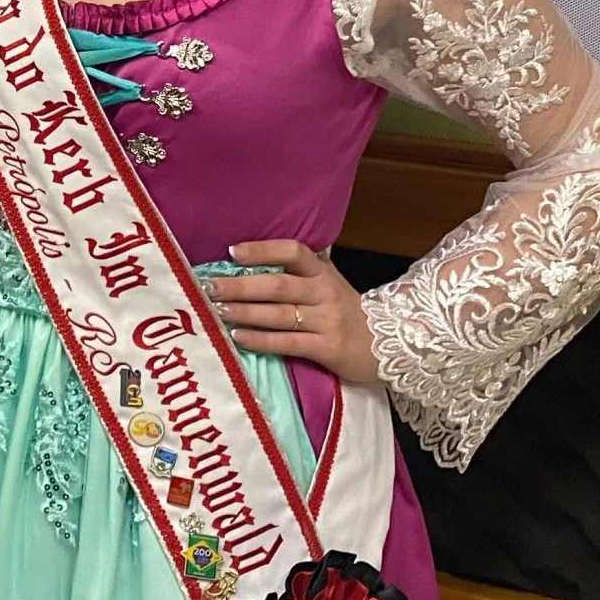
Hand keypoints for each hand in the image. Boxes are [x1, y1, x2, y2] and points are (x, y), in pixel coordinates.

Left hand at [207, 241, 379, 384]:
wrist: (389, 344)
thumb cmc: (345, 311)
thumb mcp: (328, 283)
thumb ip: (298, 272)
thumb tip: (248, 261)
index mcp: (322, 273)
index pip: (293, 252)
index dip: (263, 250)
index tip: (232, 252)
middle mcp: (324, 293)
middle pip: (279, 286)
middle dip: (241, 286)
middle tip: (210, 286)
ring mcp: (327, 321)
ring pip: (280, 314)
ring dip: (245, 312)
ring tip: (217, 309)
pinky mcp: (327, 348)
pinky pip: (288, 343)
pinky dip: (261, 340)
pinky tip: (238, 338)